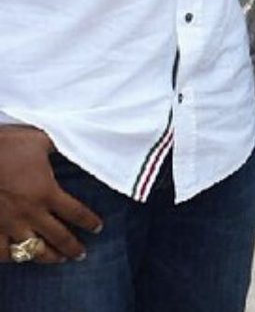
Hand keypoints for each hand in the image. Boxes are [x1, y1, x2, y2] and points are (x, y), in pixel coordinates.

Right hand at [0, 125, 101, 262]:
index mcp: (46, 192)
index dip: (89, 222)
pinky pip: (2, 252)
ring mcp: (8, 225)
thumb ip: (59, 145)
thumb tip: (76, 140)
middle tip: (81, 254)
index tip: (97, 228)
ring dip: (46, 258)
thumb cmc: (7, 146)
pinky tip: (17, 257)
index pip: (76, 213)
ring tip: (57, 260)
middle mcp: (29, 214)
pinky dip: (11, 257)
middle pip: (58, 237)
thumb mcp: (40, 140)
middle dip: (72, 248)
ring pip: (31, 251)